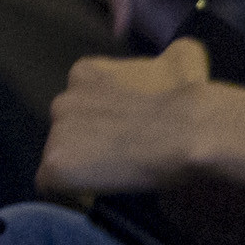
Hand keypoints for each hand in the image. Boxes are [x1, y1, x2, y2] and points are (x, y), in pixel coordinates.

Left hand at [41, 38, 229, 197]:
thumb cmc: (187, 97)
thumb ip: (172, 53)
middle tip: (123, 155)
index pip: (81, 102)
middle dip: (89, 142)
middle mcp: (61, 101)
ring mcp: (55, 134)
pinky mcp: (55, 165)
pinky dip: (73, 192)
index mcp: (84, 74)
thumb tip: (180, 52)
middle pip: (67, 130)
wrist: (190, 131)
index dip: (102, 121)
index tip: (126, 131)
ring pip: (62, 158)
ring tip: (118, 174)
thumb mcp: (182, 59)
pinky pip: (55, 186)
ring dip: (83, 167)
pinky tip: (99, 192)